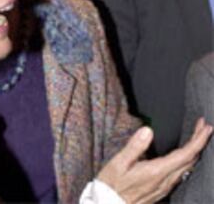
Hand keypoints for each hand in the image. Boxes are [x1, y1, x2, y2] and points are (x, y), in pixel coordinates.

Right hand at [98, 118, 212, 203]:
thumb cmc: (112, 185)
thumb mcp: (119, 163)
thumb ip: (134, 146)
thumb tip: (148, 130)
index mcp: (156, 171)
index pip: (184, 155)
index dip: (197, 141)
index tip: (205, 128)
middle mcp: (164, 181)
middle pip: (189, 161)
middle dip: (199, 142)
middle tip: (203, 127)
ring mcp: (164, 187)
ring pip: (187, 168)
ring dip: (194, 152)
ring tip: (196, 138)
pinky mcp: (161, 190)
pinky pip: (180, 174)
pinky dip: (187, 161)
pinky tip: (184, 156)